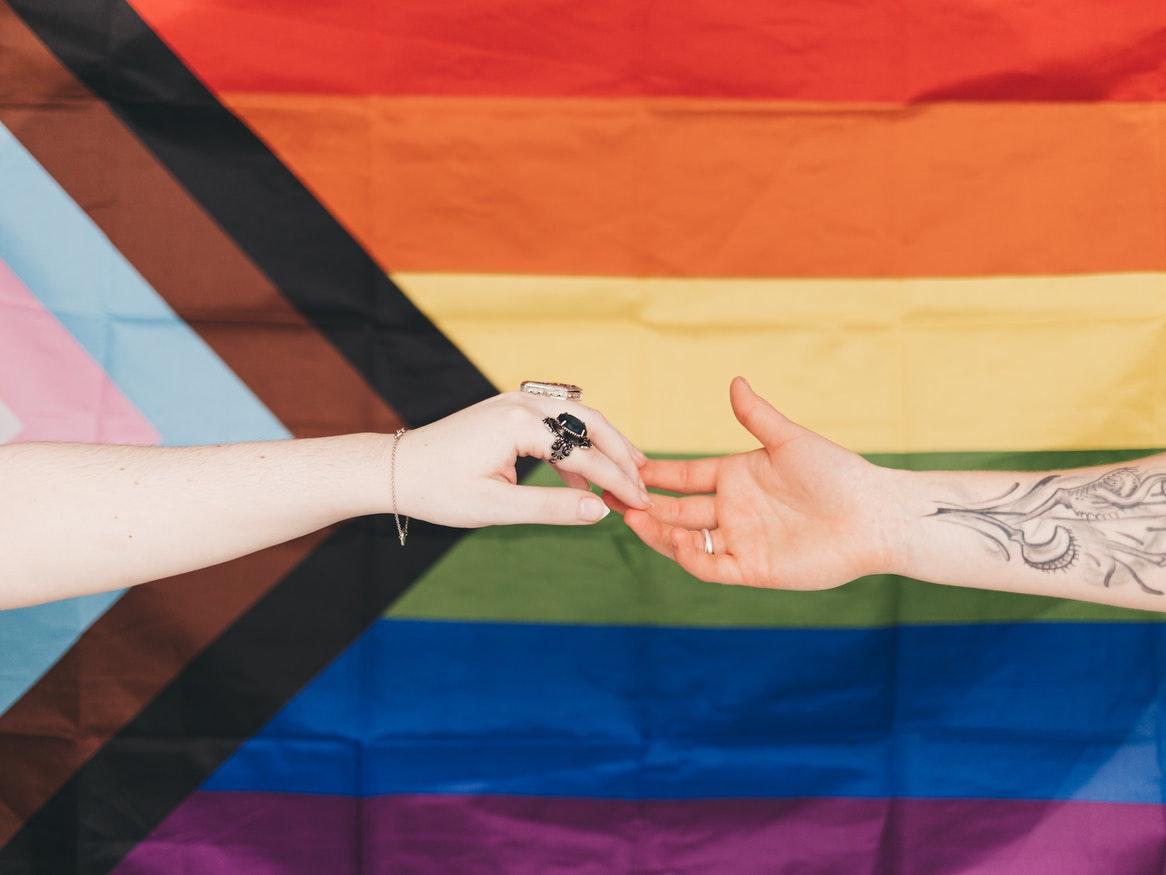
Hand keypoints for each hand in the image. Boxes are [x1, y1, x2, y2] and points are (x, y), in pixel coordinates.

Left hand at [396, 391, 651, 527]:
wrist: (397, 469)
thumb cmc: (439, 490)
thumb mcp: (497, 508)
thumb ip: (553, 508)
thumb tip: (601, 511)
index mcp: (519, 424)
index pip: (585, 452)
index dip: (617, 480)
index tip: (641, 502)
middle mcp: (521, 402)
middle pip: (591, 422)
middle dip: (621, 453)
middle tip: (644, 482)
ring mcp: (515, 401)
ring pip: (577, 417)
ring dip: (603, 445)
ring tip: (626, 476)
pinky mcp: (509, 409)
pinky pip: (557, 420)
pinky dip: (576, 444)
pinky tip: (583, 476)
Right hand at [608, 378, 899, 587]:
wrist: (872, 515)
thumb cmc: (838, 473)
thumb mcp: (790, 441)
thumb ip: (757, 417)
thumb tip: (734, 382)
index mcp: (736, 477)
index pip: (683, 476)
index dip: (654, 474)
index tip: (623, 465)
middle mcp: (733, 510)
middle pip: (676, 510)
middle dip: (643, 504)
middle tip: (611, 496)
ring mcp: (741, 540)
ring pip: (685, 540)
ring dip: (657, 531)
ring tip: (632, 517)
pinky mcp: (752, 568)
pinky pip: (710, 566)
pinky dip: (689, 555)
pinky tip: (676, 540)